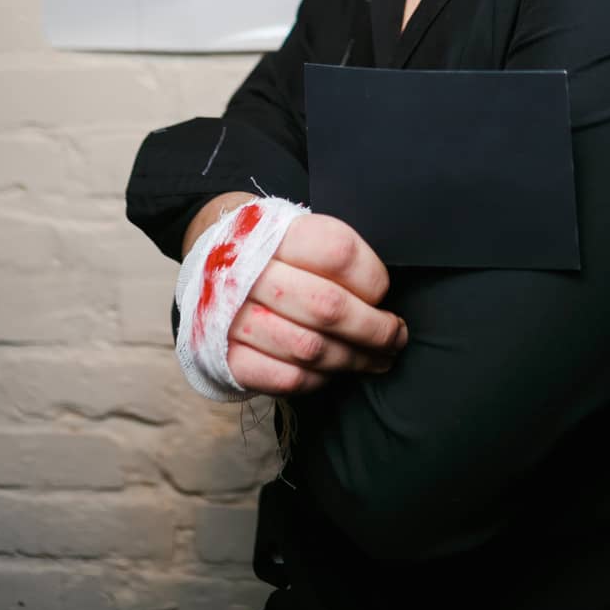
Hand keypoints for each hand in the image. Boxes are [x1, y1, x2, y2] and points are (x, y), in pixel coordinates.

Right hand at [226, 210, 408, 395]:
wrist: (213, 260)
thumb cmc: (277, 249)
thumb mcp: (303, 230)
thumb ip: (340, 256)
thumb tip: (383, 298)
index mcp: (276, 233)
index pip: (338, 253)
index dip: (373, 279)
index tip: (384, 293)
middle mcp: (250, 273)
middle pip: (328, 307)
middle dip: (375, 330)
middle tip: (396, 336)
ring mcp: (233, 318)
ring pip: (310, 349)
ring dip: (354, 360)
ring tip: (377, 359)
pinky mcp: (226, 356)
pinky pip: (285, 379)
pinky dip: (318, 380)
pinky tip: (333, 371)